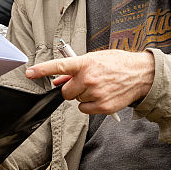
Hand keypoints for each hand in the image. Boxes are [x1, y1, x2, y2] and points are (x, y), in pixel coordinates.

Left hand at [26, 49, 154, 114]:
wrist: (142, 74)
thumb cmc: (117, 64)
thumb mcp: (96, 59)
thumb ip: (75, 70)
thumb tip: (58, 80)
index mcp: (85, 63)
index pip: (59, 66)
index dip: (42, 70)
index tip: (29, 72)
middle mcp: (89, 78)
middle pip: (66, 92)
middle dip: (72, 89)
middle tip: (85, 83)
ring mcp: (96, 93)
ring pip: (76, 101)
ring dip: (83, 96)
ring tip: (99, 87)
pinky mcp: (103, 106)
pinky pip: (84, 110)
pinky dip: (89, 105)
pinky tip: (101, 96)